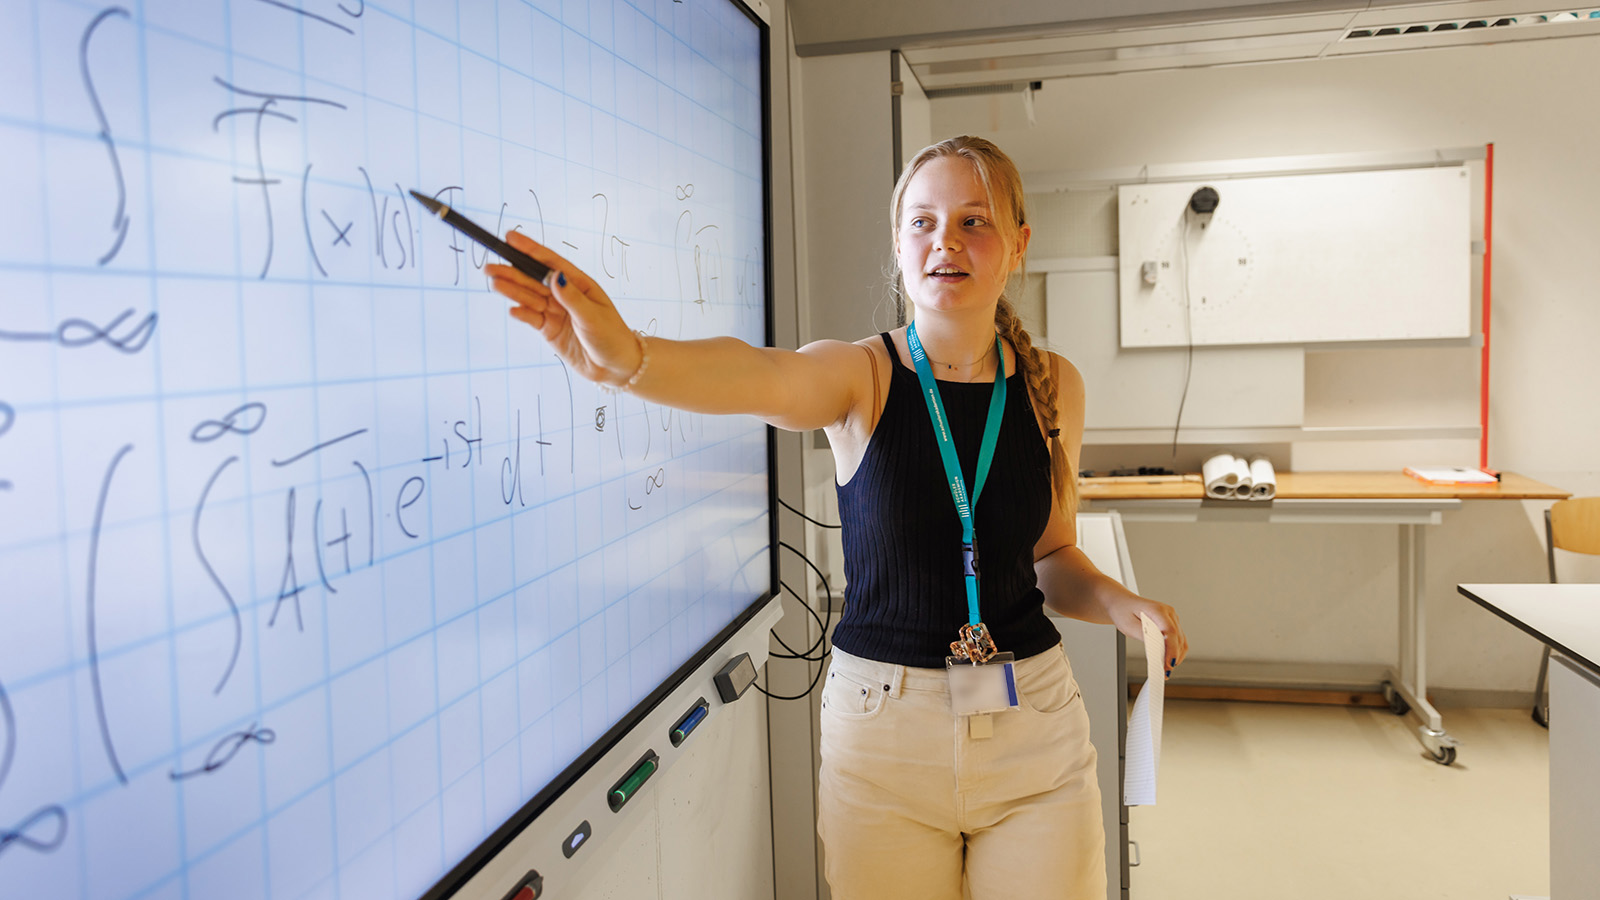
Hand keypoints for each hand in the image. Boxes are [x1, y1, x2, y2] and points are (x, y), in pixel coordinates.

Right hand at [486, 232, 643, 387]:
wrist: (615, 367)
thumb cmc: (611, 337)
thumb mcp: (593, 316)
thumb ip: (571, 298)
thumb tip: (554, 275)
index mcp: (579, 284)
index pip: (551, 263)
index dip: (530, 250)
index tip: (510, 238)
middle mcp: (564, 295)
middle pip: (535, 280)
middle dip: (513, 272)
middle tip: (491, 267)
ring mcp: (555, 312)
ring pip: (530, 298)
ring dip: (512, 290)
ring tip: (494, 283)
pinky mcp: (549, 329)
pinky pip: (532, 318)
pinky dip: (522, 314)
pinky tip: (512, 309)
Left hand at [1106, 595, 1187, 678]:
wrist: (1121, 603)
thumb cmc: (1123, 611)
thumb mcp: (1128, 626)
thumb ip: (1144, 636)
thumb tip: (1157, 649)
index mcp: (1157, 609)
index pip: (1170, 631)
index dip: (1171, 649)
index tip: (1168, 664)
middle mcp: (1168, 612)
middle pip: (1178, 638)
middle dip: (1173, 657)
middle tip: (1165, 672)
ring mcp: (1172, 618)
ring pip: (1181, 640)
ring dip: (1176, 656)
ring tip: (1166, 670)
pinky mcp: (1171, 624)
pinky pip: (1178, 640)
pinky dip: (1175, 652)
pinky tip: (1168, 661)